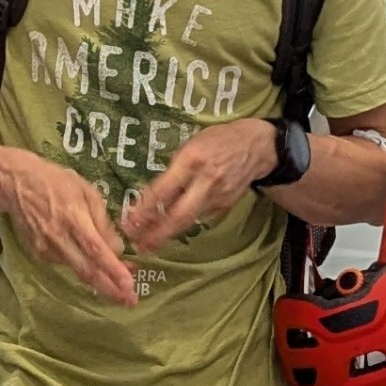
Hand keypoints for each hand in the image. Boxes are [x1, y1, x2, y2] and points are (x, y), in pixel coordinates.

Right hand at [0, 150, 136, 302]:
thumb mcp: (86, 191)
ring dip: (100, 279)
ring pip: (78, 270)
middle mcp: (59, 238)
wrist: (17, 184)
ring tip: (118, 281)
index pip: (96, 250)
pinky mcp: (39, 255)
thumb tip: (117, 249)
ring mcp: (47, 249)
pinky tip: (89, 261)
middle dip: (110, 289)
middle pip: (87, 271)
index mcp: (74, 218)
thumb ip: (103, 221)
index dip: (113, 269)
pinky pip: (67, 264)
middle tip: (130, 301)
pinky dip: (82, 266)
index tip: (129, 285)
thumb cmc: (56, 182)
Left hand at [121, 117, 277, 254]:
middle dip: (156, 234)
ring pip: (188, 220)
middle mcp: (205, 181)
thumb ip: (173, 169)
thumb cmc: (217, 140)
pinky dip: (183, 224)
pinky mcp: (225, 205)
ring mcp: (218, 196)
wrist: (256, 147)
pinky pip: (200, 217)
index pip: (163, 189)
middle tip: (138, 245)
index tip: (129, 220)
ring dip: (167, 234)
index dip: (145, 208)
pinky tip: (171, 229)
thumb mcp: (190, 145)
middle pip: (178, 215)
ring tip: (148, 244)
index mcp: (192, 159)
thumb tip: (152, 195)